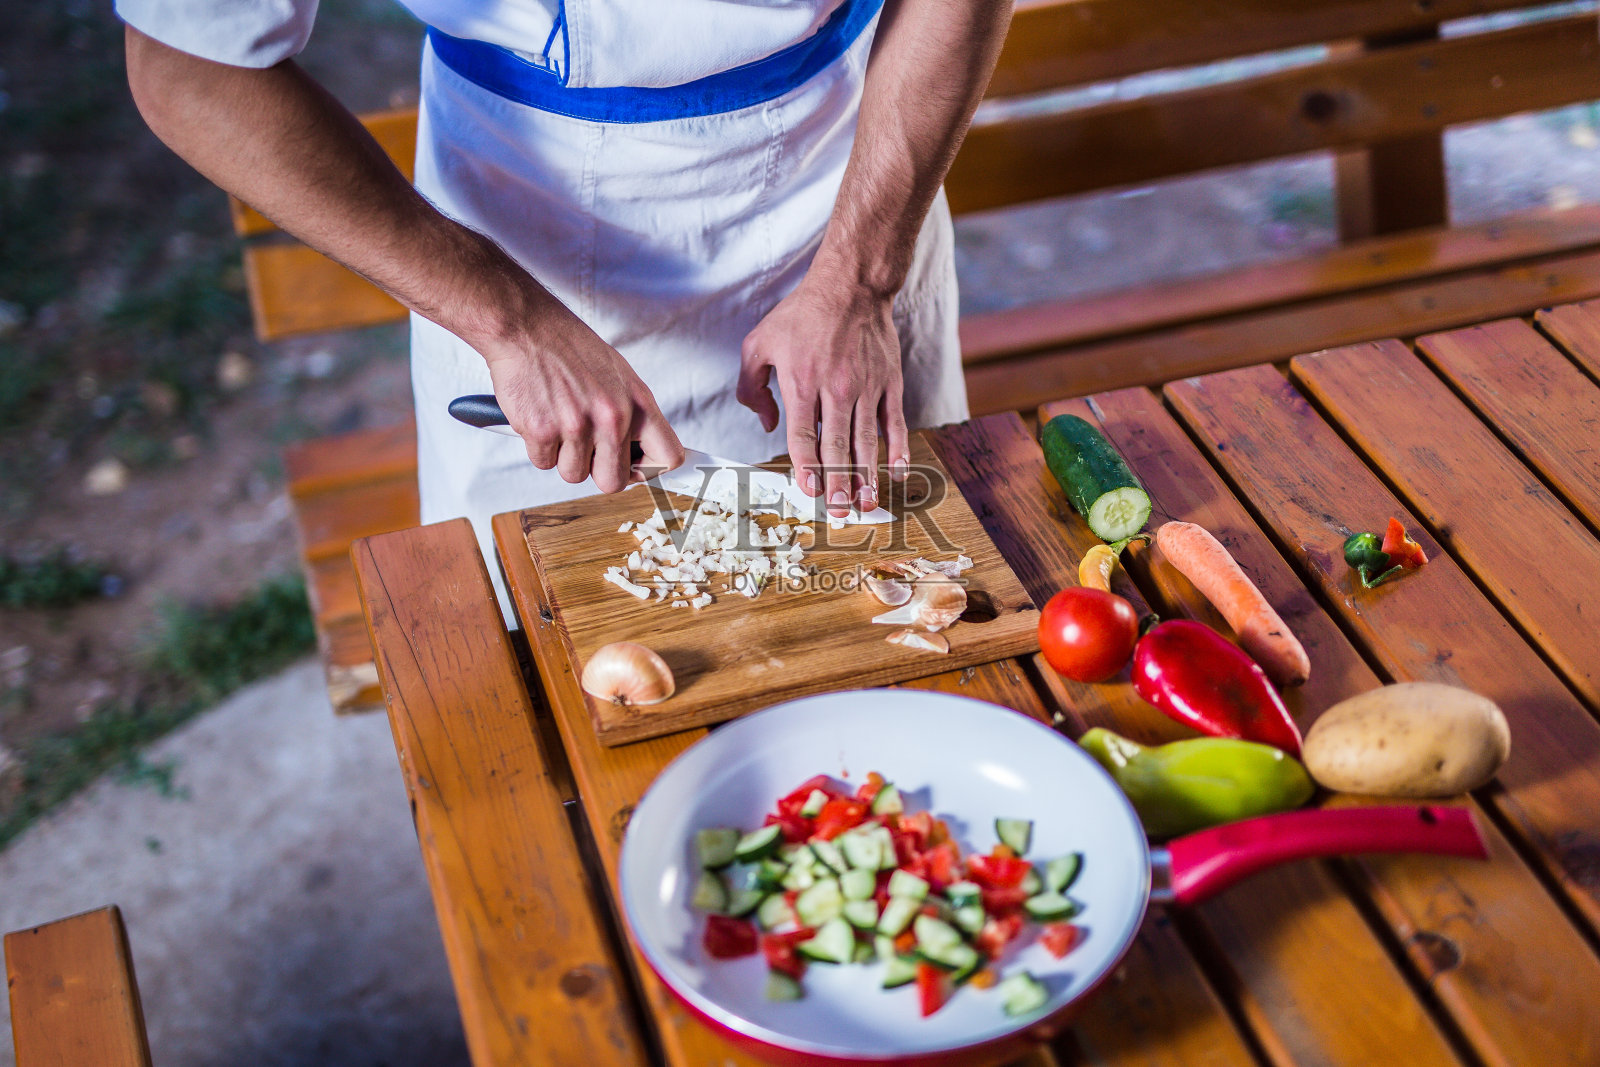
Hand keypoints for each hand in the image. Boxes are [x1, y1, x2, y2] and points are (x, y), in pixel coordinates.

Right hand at [483, 315, 682, 493]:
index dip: (652, 471)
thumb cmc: (571, 349)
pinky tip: (540, 416)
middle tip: (586, 449)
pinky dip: (538, 446)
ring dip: (563, 456)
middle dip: (597, 471)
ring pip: (574, 474)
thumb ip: (633, 416)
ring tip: (559, 421)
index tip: (637, 469)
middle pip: (613, 481)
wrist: (527, 327)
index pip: (667, 457)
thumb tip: (643, 453)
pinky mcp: (541, 431)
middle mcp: (612, 417)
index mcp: (637, 403)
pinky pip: (543, 462)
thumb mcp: (619, 376)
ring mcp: (576, 426)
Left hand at [737, 277, 909, 515]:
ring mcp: (866, 386)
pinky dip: (896, 448)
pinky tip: (896, 472)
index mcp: (802, 382)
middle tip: (837, 512)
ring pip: (866, 440)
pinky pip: (894, 421)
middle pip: (836, 445)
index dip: (805, 466)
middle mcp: (836, 388)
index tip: (808, 490)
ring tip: (865, 502)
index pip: (803, 434)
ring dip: (865, 475)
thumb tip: (769, 424)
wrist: (850, 285)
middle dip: (837, 482)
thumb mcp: (759, 343)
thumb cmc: (801, 315)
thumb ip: (752, 387)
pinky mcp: (889, 382)